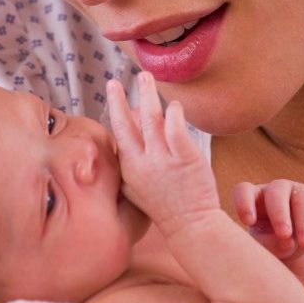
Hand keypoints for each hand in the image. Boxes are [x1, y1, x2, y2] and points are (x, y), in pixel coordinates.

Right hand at [106, 72, 218, 231]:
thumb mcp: (134, 188)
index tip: (113, 90)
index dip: (115, 109)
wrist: (190, 225)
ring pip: (151, 119)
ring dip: (147, 95)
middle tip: (116, 79)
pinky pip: (176, 128)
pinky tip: (174, 105)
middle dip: (119, 98)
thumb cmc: (164, 207)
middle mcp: (142, 162)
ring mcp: (163, 159)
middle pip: (127, 123)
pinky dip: (174, 113)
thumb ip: (126, 163)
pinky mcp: (185, 158)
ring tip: (145, 77)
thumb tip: (121, 137)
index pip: (118, 132)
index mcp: (128, 168)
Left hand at [232, 180, 303, 275]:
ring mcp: (301, 191)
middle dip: (280, 214)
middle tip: (284, 235)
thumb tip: (288, 241)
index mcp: (254, 197)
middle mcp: (277, 190)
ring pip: (303, 198)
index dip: (244, 203)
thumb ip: (269, 245)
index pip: (243, 191)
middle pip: (276, 193)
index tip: (248, 222)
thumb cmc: (270, 244)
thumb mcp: (263, 248)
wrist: (292, 246)